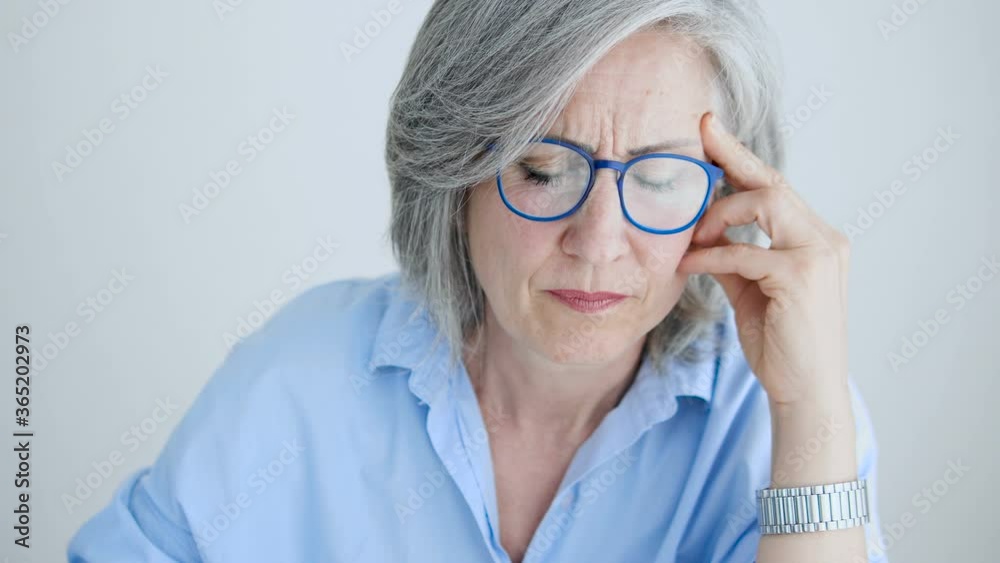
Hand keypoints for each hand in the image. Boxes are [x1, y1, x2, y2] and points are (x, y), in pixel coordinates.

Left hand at [677, 112, 851, 408]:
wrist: (804, 391)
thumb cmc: (780, 343)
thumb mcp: (749, 290)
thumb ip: (731, 256)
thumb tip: (701, 234)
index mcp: (815, 238)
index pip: (775, 187)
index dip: (742, 156)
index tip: (709, 130)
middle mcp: (824, 238)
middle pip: (772, 181)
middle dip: (732, 155)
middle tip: (697, 135)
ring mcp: (818, 254)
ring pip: (764, 201)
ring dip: (719, 214)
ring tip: (692, 238)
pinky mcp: (801, 276)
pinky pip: (745, 251)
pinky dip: (711, 256)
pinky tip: (689, 266)